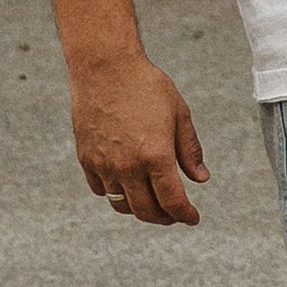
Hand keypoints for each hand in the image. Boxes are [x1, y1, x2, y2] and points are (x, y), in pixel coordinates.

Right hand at [70, 53, 207, 226]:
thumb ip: (190, 150)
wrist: (104, 68)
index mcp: (155, 155)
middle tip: (175, 215)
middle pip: (146, 211)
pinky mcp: (86, 159)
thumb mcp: (179, 114)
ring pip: (121, 204)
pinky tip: (128, 186)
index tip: (193, 218)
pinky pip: (101, 189)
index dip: (185, 215)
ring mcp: (104, 164)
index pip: (172, 201)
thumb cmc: (146, 86)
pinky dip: (116, 194)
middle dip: (165, 218)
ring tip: (153, 203)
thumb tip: (200, 179)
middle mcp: (127, 166)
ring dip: (139, 209)